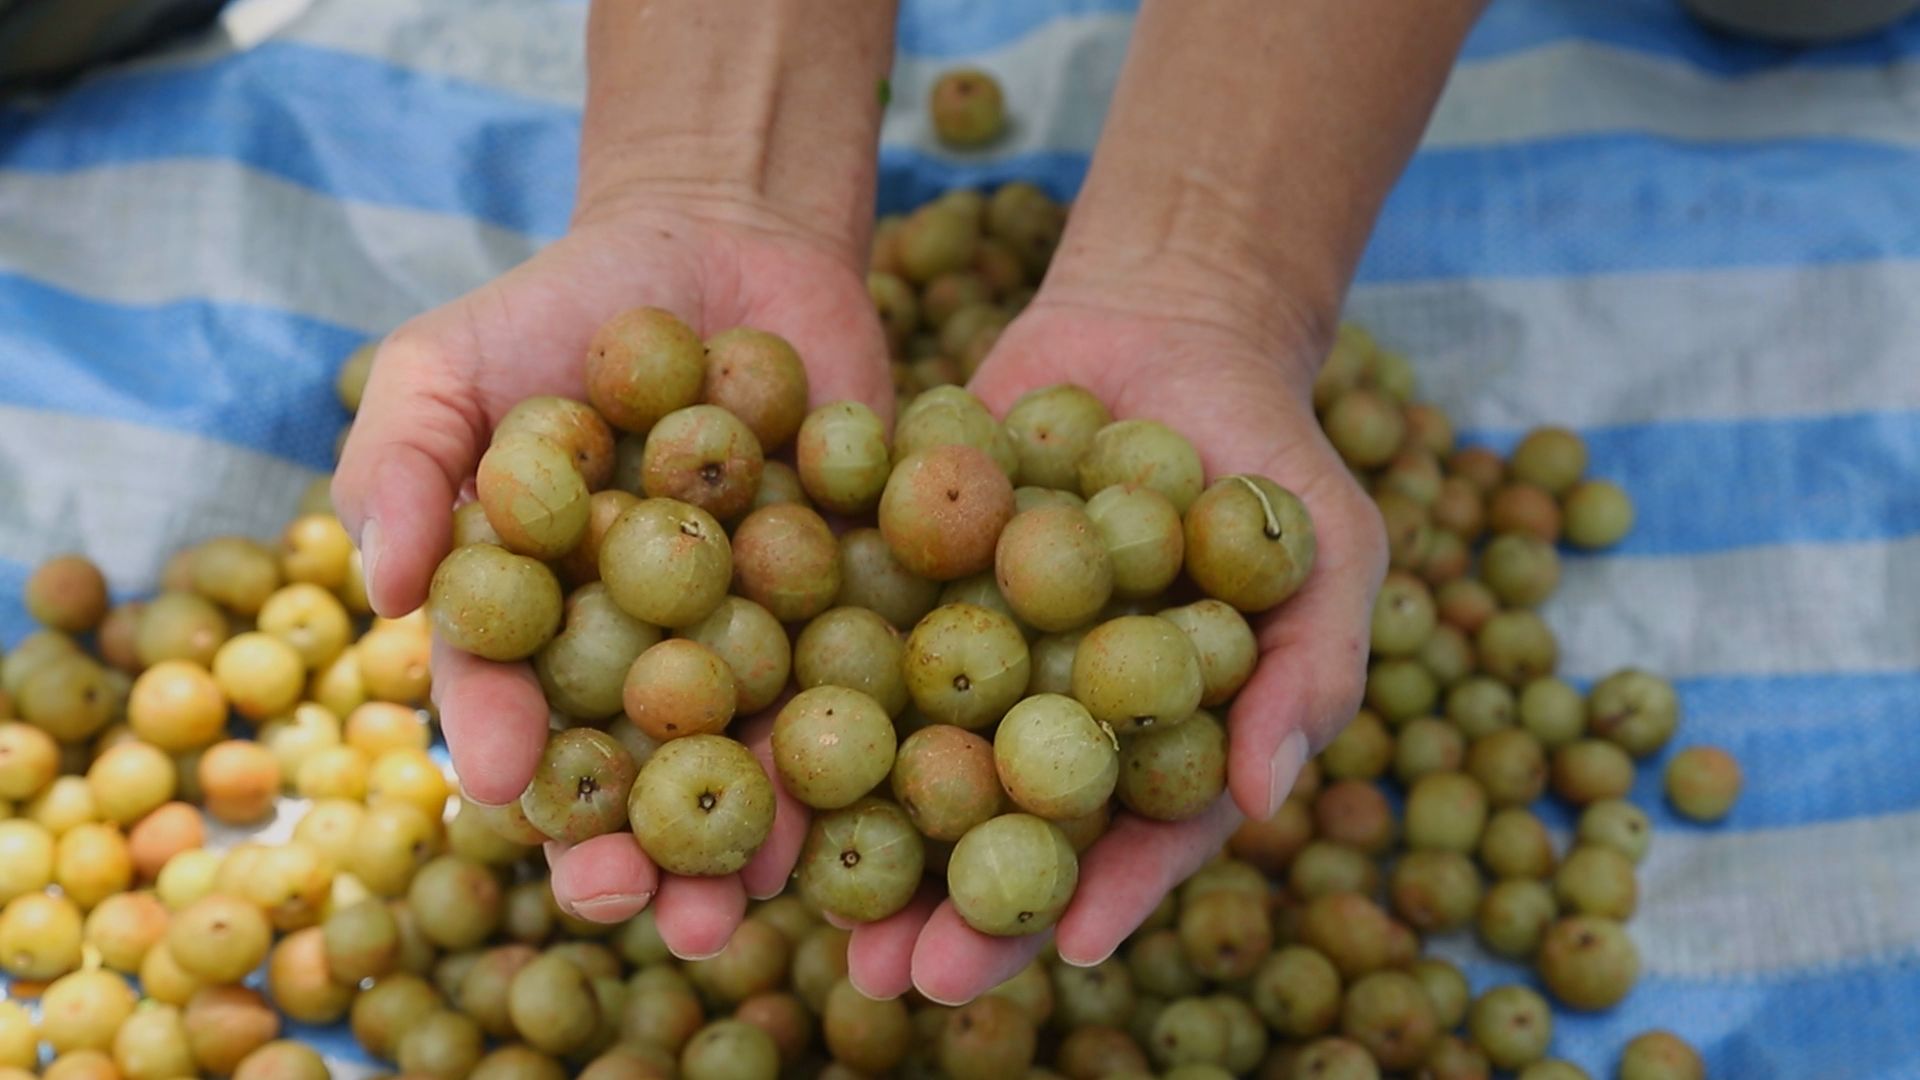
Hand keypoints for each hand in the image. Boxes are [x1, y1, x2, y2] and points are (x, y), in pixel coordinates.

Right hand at [332, 197, 891, 957]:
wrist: (730, 246)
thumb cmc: (561, 309)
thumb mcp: (446, 362)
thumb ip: (400, 463)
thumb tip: (388, 589)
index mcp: (533, 622)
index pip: (506, 697)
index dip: (503, 740)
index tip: (506, 781)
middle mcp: (637, 653)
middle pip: (623, 766)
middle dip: (616, 845)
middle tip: (619, 898)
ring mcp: (747, 639)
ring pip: (738, 759)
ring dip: (733, 844)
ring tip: (732, 912)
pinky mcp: (848, 609)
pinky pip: (849, 687)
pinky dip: (851, 747)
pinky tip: (849, 809)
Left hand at [840, 289, 1387, 1002]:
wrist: (1155, 328)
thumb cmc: (1264, 448)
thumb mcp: (1325, 545)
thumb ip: (1312, 666)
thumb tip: (1268, 797)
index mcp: (1147, 746)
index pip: (1132, 840)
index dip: (1107, 894)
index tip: (1075, 947)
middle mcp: (1043, 724)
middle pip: (997, 836)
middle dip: (951, 912)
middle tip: (903, 980)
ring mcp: (962, 663)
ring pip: (901, 769)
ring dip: (851, 842)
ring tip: (796, 909)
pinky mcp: (890, 592)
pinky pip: (838, 650)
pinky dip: (792, 699)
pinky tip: (742, 748)